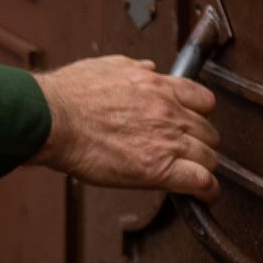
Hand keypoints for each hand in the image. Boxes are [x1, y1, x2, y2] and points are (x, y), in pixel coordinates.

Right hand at [28, 55, 220, 200]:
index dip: (199, 115)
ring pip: (210, 158)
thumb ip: (133, 68)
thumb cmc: (69, 95)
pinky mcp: (158, 169)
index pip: (203, 100)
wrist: (52, 119)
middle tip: (187, 152)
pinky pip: (201, 182)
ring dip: (203, 167)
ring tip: (194, 175)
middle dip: (200, 142)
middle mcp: (168, 111)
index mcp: (157, 85)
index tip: (193, 123)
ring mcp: (166, 140)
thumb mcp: (105, 67)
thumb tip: (149, 68)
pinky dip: (207, 191)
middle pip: (208, 131)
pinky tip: (203, 196)